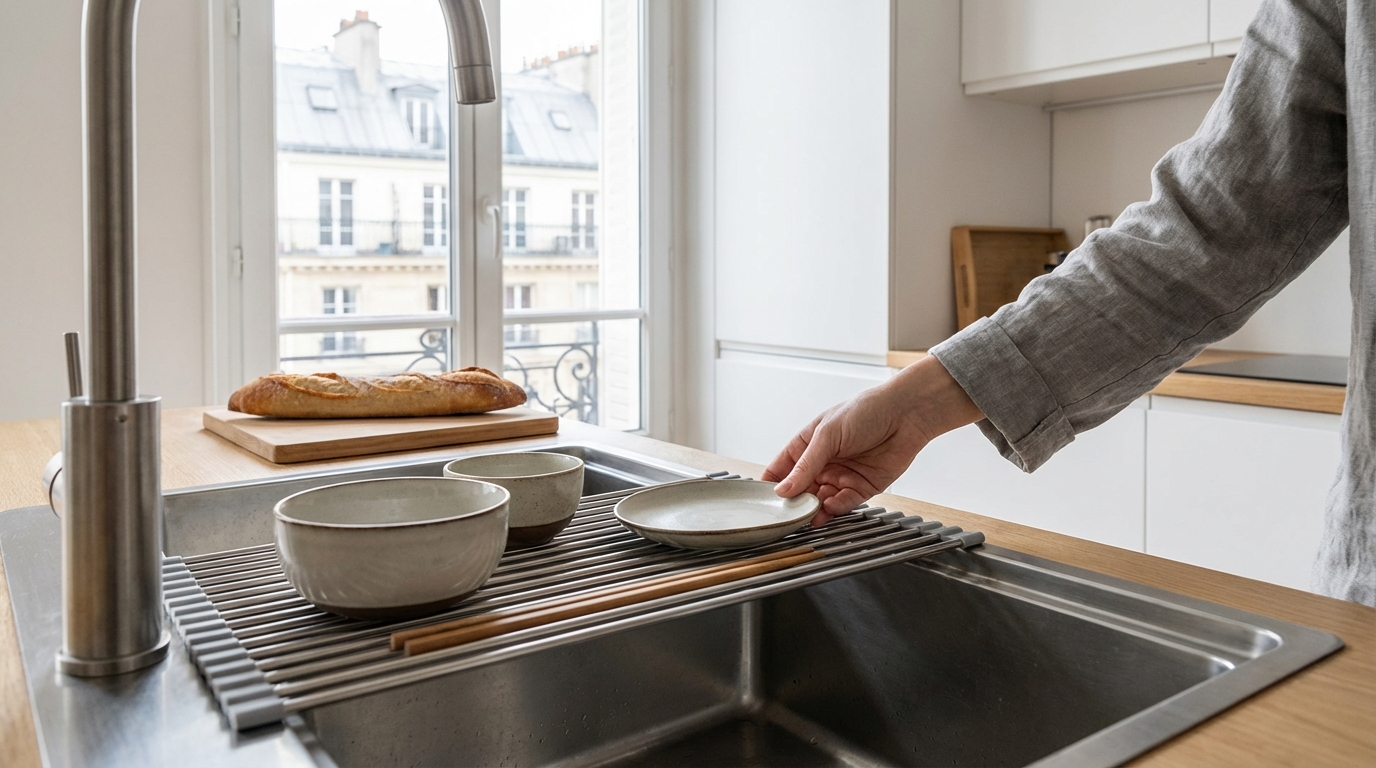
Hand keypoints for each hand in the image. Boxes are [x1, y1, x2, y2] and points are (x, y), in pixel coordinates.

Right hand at [762, 356, 982, 526]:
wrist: (905, 415)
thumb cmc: (865, 412)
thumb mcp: (827, 435)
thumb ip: (806, 465)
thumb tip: (783, 490)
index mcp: (808, 445)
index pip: (781, 469)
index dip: (771, 486)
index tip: (762, 502)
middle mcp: (822, 463)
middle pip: (799, 491)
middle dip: (793, 503)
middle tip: (786, 514)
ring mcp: (841, 476)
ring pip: (820, 501)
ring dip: (813, 509)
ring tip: (808, 515)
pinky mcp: (861, 488)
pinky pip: (843, 504)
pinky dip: (835, 509)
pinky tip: (829, 508)